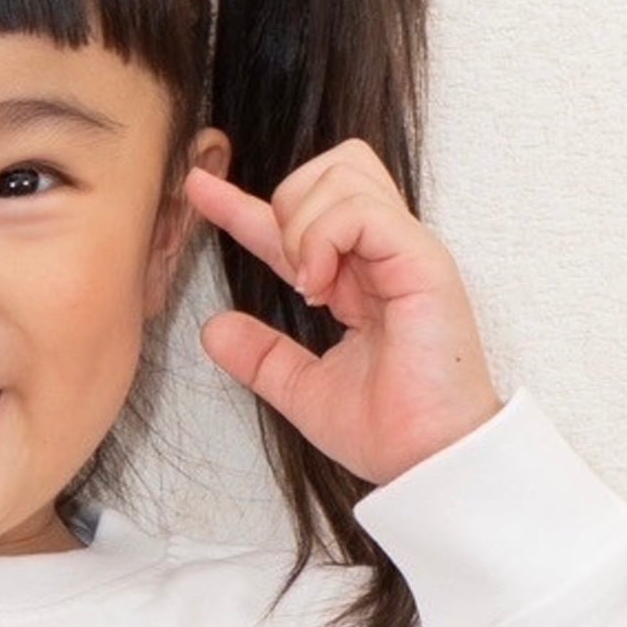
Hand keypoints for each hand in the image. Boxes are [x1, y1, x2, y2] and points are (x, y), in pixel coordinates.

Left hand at [187, 146, 500, 488]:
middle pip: (333, 165)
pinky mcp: (423, 261)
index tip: (196, 191)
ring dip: (303, 224)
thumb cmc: (388, 430)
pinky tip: (317, 286)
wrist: (429, 461)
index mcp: (360, 277)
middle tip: (289, 271)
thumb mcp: (303, 389)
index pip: (301, 217)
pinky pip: (360, 211)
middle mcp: (386, 254)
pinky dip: (322, 238)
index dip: (241, 202)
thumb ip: (261, 356)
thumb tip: (213, 328)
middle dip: (288, 202)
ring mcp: (407, 251)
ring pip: (343, 173)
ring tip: (306, 285)